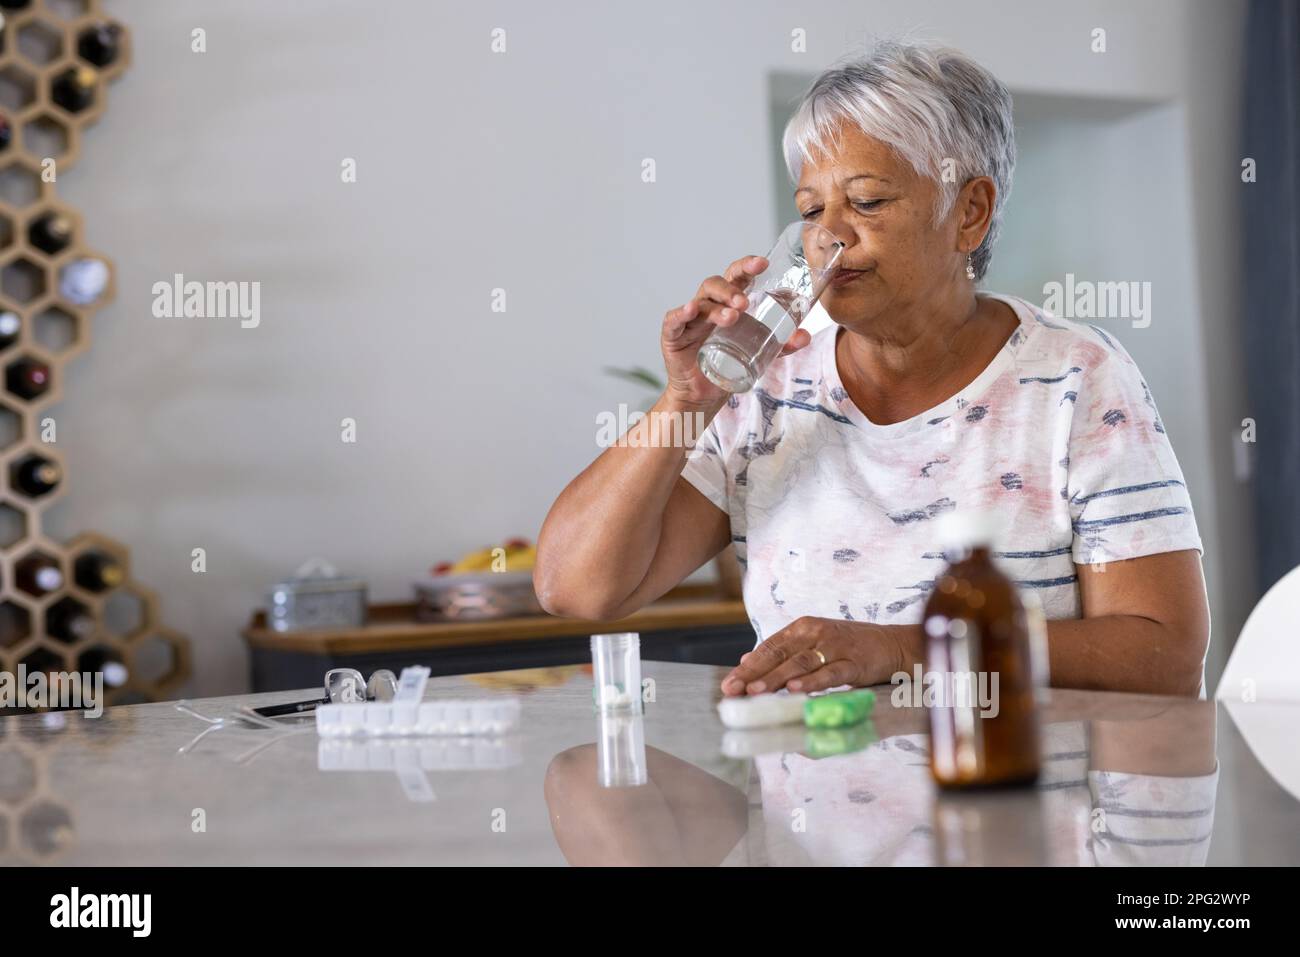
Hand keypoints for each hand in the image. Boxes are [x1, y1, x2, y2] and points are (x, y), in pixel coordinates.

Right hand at [660, 255, 812, 408]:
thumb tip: (806, 336)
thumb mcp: (761, 353)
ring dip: (716, 308)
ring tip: (732, 318)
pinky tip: (689, 310)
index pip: (737, 277)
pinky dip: (680, 313)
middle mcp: (708, 305)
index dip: (747, 266)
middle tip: (745, 302)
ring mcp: (690, 319)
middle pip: (716, 284)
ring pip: (700, 302)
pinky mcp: (673, 335)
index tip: (762, 263)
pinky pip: (674, 319)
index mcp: (728, 303)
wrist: (705, 394)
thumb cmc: (730, 363)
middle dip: (731, 289)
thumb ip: (782, 345)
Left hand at [719, 617, 906, 695]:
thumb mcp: (813, 643)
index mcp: (802, 627)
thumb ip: (782, 652)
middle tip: (733, 690)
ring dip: (776, 678)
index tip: (729, 683)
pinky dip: (812, 682)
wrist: (892, 645)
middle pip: (779, 655)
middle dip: (754, 674)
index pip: (769, 647)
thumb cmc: (848, 647)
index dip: (748, 666)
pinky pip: (830, 673)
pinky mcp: (854, 662)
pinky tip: (795, 690)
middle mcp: (815, 633)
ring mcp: (835, 647)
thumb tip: (746, 660)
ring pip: (800, 663)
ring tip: (756, 691)